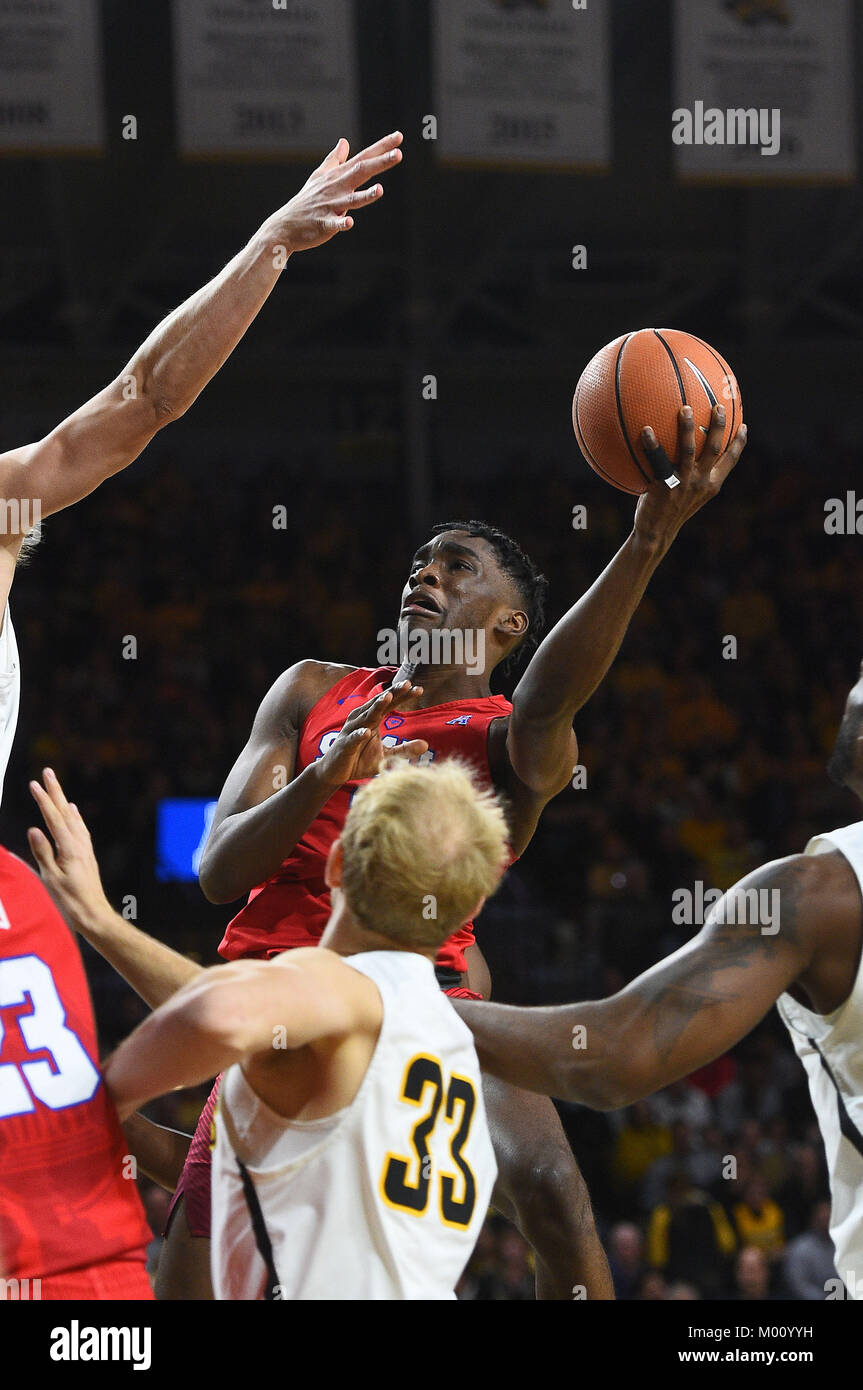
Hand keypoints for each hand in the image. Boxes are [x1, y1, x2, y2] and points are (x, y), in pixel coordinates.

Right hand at [27, 769, 111, 931]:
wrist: (94, 913)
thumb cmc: (70, 900)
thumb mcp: (51, 878)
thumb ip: (43, 852)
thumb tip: (34, 829)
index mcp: (69, 848)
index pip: (53, 818)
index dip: (43, 800)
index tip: (34, 784)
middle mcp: (79, 844)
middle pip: (64, 812)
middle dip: (55, 791)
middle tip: (48, 772)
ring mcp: (84, 848)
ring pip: (73, 818)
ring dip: (63, 800)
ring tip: (57, 786)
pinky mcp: (86, 854)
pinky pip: (80, 828)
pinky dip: (75, 816)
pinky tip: (73, 812)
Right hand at [264, 130, 402, 253]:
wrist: (286, 226)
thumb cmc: (306, 201)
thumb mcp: (319, 177)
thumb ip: (334, 160)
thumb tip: (344, 142)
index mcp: (338, 176)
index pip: (363, 158)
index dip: (381, 147)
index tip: (398, 137)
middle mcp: (337, 187)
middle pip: (361, 172)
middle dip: (379, 163)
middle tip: (398, 154)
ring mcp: (330, 206)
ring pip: (351, 200)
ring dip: (365, 195)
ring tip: (380, 190)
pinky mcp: (324, 224)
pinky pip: (334, 223)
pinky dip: (341, 222)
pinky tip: (349, 222)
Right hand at [317, 682, 427, 789]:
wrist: (334, 772)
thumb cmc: (359, 760)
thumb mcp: (386, 755)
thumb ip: (404, 749)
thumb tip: (426, 745)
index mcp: (372, 719)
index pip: (389, 704)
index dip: (403, 696)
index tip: (419, 689)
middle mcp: (361, 720)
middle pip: (378, 704)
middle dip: (392, 693)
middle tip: (407, 684)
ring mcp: (352, 731)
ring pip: (365, 716)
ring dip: (376, 707)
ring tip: (387, 697)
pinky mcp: (344, 746)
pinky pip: (353, 739)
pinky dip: (359, 734)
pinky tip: (366, 732)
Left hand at [633, 404, 746, 552]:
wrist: (656, 533)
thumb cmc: (671, 510)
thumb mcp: (689, 495)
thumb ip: (694, 476)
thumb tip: (689, 452)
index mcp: (711, 485)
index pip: (731, 461)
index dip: (739, 443)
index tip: (744, 426)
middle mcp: (701, 482)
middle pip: (714, 449)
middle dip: (719, 426)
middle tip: (719, 406)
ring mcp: (683, 484)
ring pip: (689, 451)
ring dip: (688, 429)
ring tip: (685, 409)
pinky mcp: (664, 486)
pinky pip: (657, 460)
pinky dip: (652, 444)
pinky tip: (645, 429)